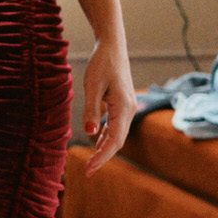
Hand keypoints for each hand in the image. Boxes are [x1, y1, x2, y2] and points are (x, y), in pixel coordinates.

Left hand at [83, 38, 136, 174]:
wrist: (112, 46)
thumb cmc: (101, 63)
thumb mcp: (92, 85)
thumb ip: (91, 109)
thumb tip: (90, 133)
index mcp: (123, 107)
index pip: (114, 140)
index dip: (102, 156)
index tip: (90, 169)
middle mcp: (129, 109)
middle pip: (118, 141)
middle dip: (103, 157)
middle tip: (88, 171)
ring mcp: (127, 106)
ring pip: (118, 134)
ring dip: (105, 148)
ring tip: (92, 162)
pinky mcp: (122, 103)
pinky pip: (116, 125)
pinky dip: (107, 136)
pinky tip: (98, 142)